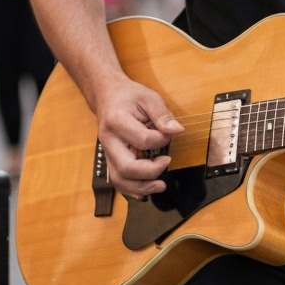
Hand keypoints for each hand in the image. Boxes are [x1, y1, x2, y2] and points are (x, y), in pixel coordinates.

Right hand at [94, 79, 183, 196]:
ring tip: (160, 185)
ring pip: (119, 180)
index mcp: (116, 121)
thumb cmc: (130, 96)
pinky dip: (133, 189)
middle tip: (167, 161)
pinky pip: (118, 180)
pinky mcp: (111, 160)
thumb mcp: (149, 97)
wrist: (108, 96)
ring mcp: (107, 153)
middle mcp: (108, 141)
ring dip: (141, 187)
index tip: (168, 133)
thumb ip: (163, 115)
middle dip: (150, 171)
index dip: (161, 139)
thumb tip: (177, 131)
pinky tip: (148, 188)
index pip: (142, 140)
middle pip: (126, 167)